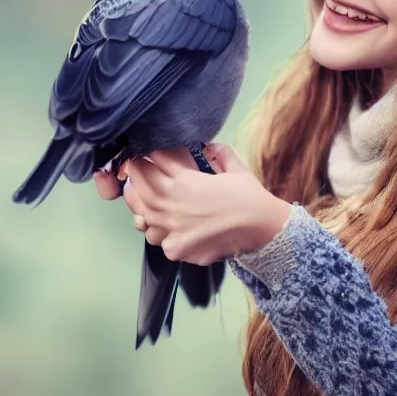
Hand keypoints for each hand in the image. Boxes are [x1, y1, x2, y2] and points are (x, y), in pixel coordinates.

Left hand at [94, 145, 291, 265]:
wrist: (262, 228)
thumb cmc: (248, 196)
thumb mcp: (235, 167)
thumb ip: (218, 153)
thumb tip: (207, 147)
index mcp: (184, 180)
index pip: (155, 159)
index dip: (152, 153)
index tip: (151, 152)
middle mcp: (172, 202)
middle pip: (140, 183)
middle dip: (136, 172)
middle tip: (135, 168)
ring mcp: (171, 227)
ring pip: (141, 213)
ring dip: (140, 203)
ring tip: (143, 196)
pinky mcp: (176, 248)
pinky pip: (157, 238)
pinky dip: (157, 231)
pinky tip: (164, 225)